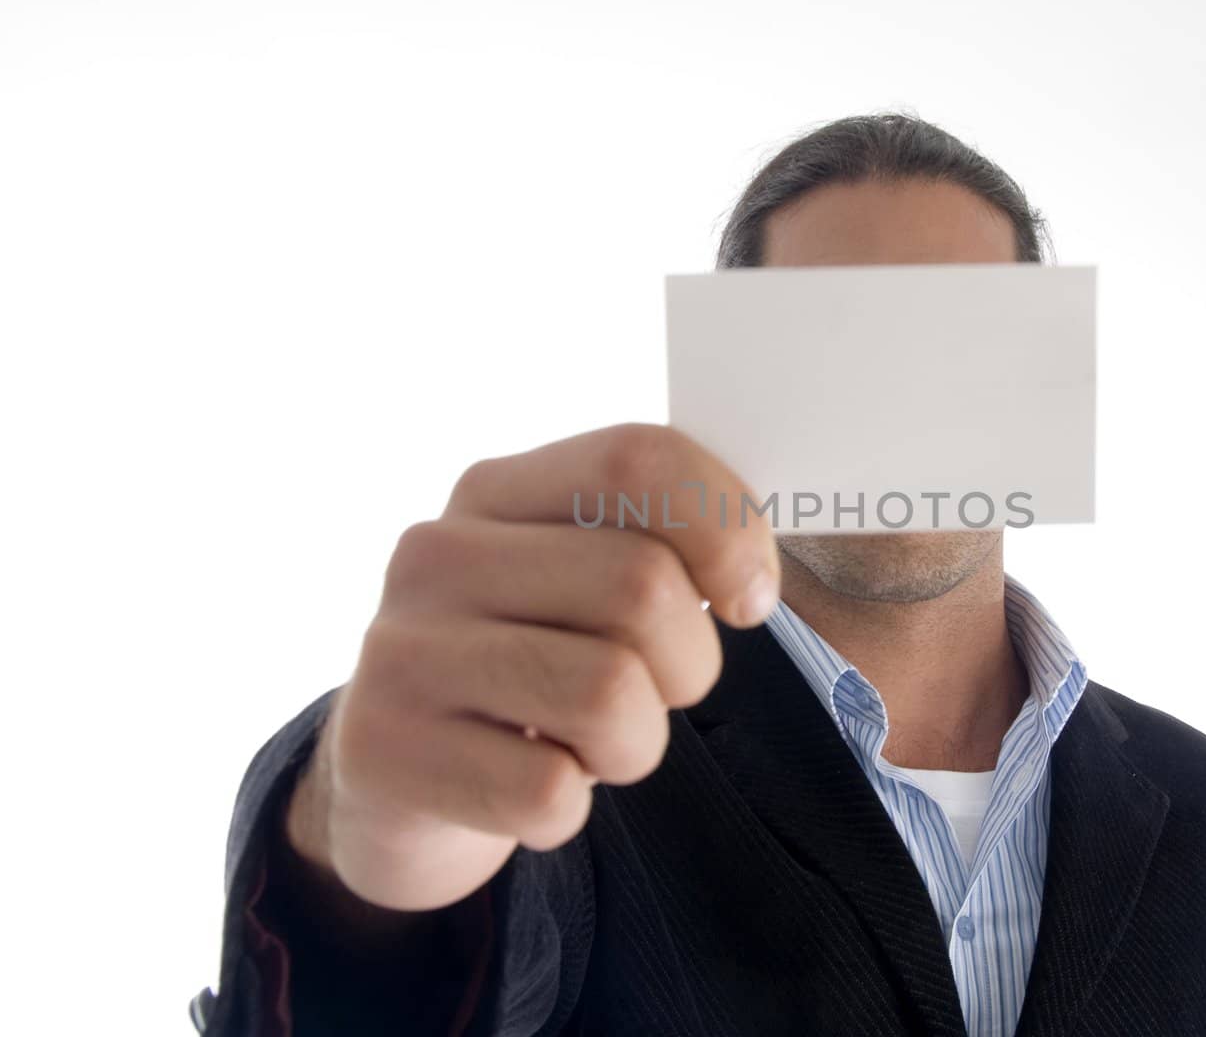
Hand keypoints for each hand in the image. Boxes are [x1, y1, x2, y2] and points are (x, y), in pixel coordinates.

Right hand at [286, 423, 779, 911]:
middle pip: (642, 586)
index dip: (725, 528)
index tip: (750, 598)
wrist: (391, 775)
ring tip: (591, 745)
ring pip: (610, 694)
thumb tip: (755, 572)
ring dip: (634, 745)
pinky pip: (549, 794)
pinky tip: (527, 787)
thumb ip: (658, 544)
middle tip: (654, 693)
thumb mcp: (577, 583)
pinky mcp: (385, 751)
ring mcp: (401, 651)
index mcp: (496, 489)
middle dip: (688, 663)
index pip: (638, 460)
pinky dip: (566, 811)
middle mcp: (437, 553)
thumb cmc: (530, 664)